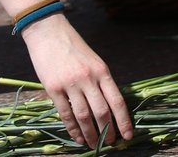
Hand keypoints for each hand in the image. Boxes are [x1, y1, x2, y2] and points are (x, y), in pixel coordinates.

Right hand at [21, 15, 133, 147]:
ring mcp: (70, 84)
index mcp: (102, 71)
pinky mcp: (53, 88)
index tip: (128, 135)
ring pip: (84, 116)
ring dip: (91, 134)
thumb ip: (101, 81)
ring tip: (94, 145)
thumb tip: (110, 107)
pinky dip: (73, 128)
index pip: (117, 101)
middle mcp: (88, 78)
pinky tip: (77, 137)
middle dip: (108, 131)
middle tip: (111, 143)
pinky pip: (66, 113)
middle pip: (102, 112)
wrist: (48, 32)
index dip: (124, 121)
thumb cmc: (73, 47)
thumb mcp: (94, 61)